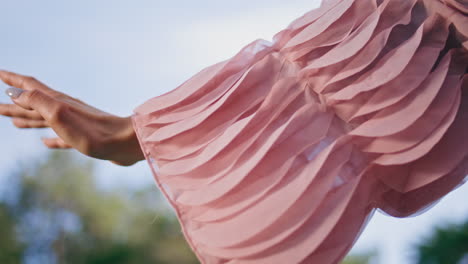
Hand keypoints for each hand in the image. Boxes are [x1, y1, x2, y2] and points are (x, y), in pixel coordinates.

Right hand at [0, 70, 144, 165]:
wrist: (125, 144)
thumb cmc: (93, 131)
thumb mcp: (59, 114)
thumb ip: (37, 101)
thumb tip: (14, 93)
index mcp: (57, 102)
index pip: (29, 87)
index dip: (12, 79)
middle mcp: (65, 110)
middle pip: (33, 105)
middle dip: (13, 104)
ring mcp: (75, 125)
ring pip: (45, 120)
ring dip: (27, 119)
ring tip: (13, 122)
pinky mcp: (84, 140)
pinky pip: (61, 138)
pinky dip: (50, 140)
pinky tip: (45, 143)